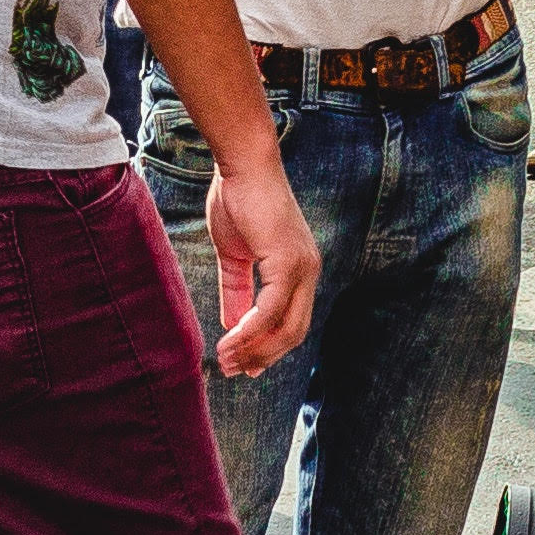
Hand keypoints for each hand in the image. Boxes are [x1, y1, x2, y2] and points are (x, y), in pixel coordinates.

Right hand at [205, 161, 320, 376]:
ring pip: (285, 327)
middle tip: (232, 369)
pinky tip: (230, 339)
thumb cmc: (238, 202)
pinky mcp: (288, 261)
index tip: (243, 366)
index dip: (268, 349)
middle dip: (262, 357)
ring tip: (225, 360)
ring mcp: (302, 267)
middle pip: (293, 333)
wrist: (242, 165)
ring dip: (253, 349)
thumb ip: (237, 291)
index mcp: (301, 270)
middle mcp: (309, 271)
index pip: (292, 323)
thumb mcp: (235, 256)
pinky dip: (251, 330)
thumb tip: (233, 326)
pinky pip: (271, 309)